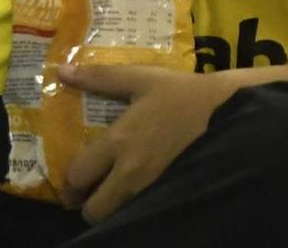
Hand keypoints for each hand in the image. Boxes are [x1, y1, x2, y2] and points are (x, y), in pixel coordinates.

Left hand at [57, 62, 233, 223]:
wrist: (225, 111)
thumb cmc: (179, 93)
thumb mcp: (139, 78)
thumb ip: (99, 78)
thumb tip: (61, 72)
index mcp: (118, 141)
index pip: (79, 175)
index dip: (69, 182)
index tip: (71, 178)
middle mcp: (131, 171)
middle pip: (95, 210)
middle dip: (86, 205)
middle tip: (89, 192)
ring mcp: (152, 187)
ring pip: (118, 216)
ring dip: (109, 209)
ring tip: (111, 193)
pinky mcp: (170, 193)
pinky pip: (141, 212)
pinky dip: (132, 209)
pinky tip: (135, 192)